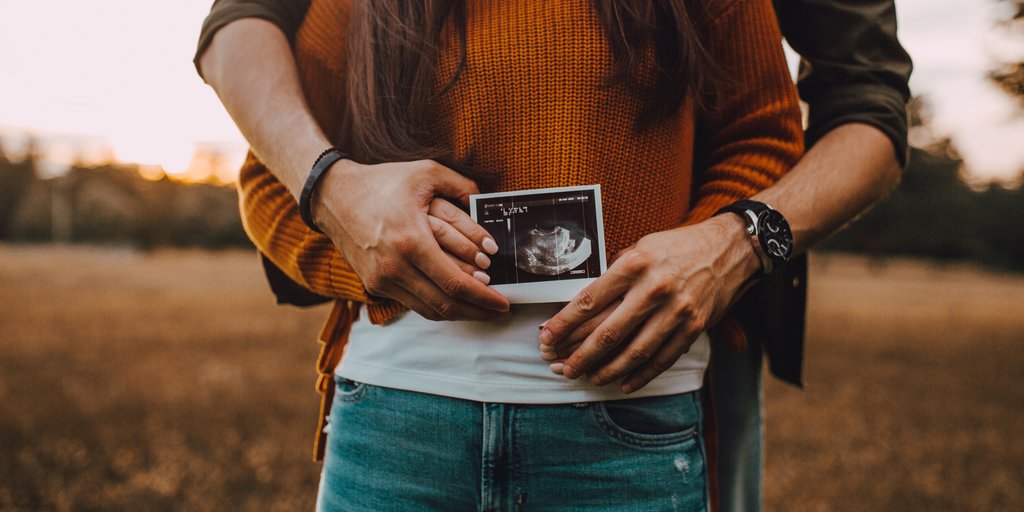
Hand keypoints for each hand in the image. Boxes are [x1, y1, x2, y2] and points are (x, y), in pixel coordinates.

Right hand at [312, 158, 509, 320]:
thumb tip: (487, 200)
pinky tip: (455, 300)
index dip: (484, 297)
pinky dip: (438, 305)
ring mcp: (382, 280)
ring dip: (459, 313)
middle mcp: (395, 267)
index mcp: (411, 241)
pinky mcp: (374, 285)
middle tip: (500, 310)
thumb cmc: (381, 182)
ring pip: (429, 310)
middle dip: (478, 311)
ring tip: (482, 309)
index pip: (455, 283)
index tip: (504, 302)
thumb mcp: (425, 172)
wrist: (333, 196)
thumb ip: (461, 185)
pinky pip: (414, 304)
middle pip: (445, 304)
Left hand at [538, 214, 759, 392]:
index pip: (589, 301)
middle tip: (561, 368)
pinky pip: (662, 358)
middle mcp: (653, 289)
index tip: (546, 337)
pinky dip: (641, 375)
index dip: (563, 324)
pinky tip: (623, 384)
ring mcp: (676, 311)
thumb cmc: (678, 246)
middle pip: (608, 332)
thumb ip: (615, 274)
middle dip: (579, 355)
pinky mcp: (694, 327)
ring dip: (607, 370)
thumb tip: (584, 303)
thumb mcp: (641, 247)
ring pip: (634, 351)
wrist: (730, 248)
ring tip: (588, 378)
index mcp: (634, 264)